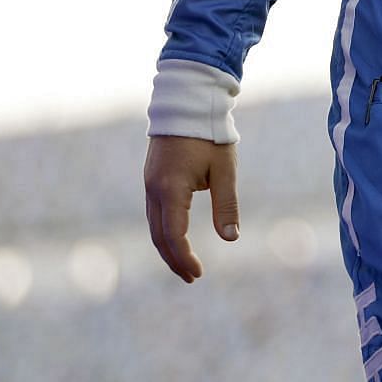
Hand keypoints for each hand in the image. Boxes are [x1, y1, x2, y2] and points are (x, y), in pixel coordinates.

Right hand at [143, 135, 240, 282]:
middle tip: (192, 278)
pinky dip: (163, 232)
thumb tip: (231, 238)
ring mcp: (149, 184)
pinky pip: (154, 213)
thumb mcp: (225, 170)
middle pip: (159, 236)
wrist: (187, 103)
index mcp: (171, 189)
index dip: (184, 257)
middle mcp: (154, 190)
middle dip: (174, 260)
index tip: (198, 273)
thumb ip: (226, 205)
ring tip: (185, 265)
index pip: (174, 235)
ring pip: (154, 226)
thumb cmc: (210, 135)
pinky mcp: (151, 179)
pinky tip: (176, 239)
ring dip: (167, 248)